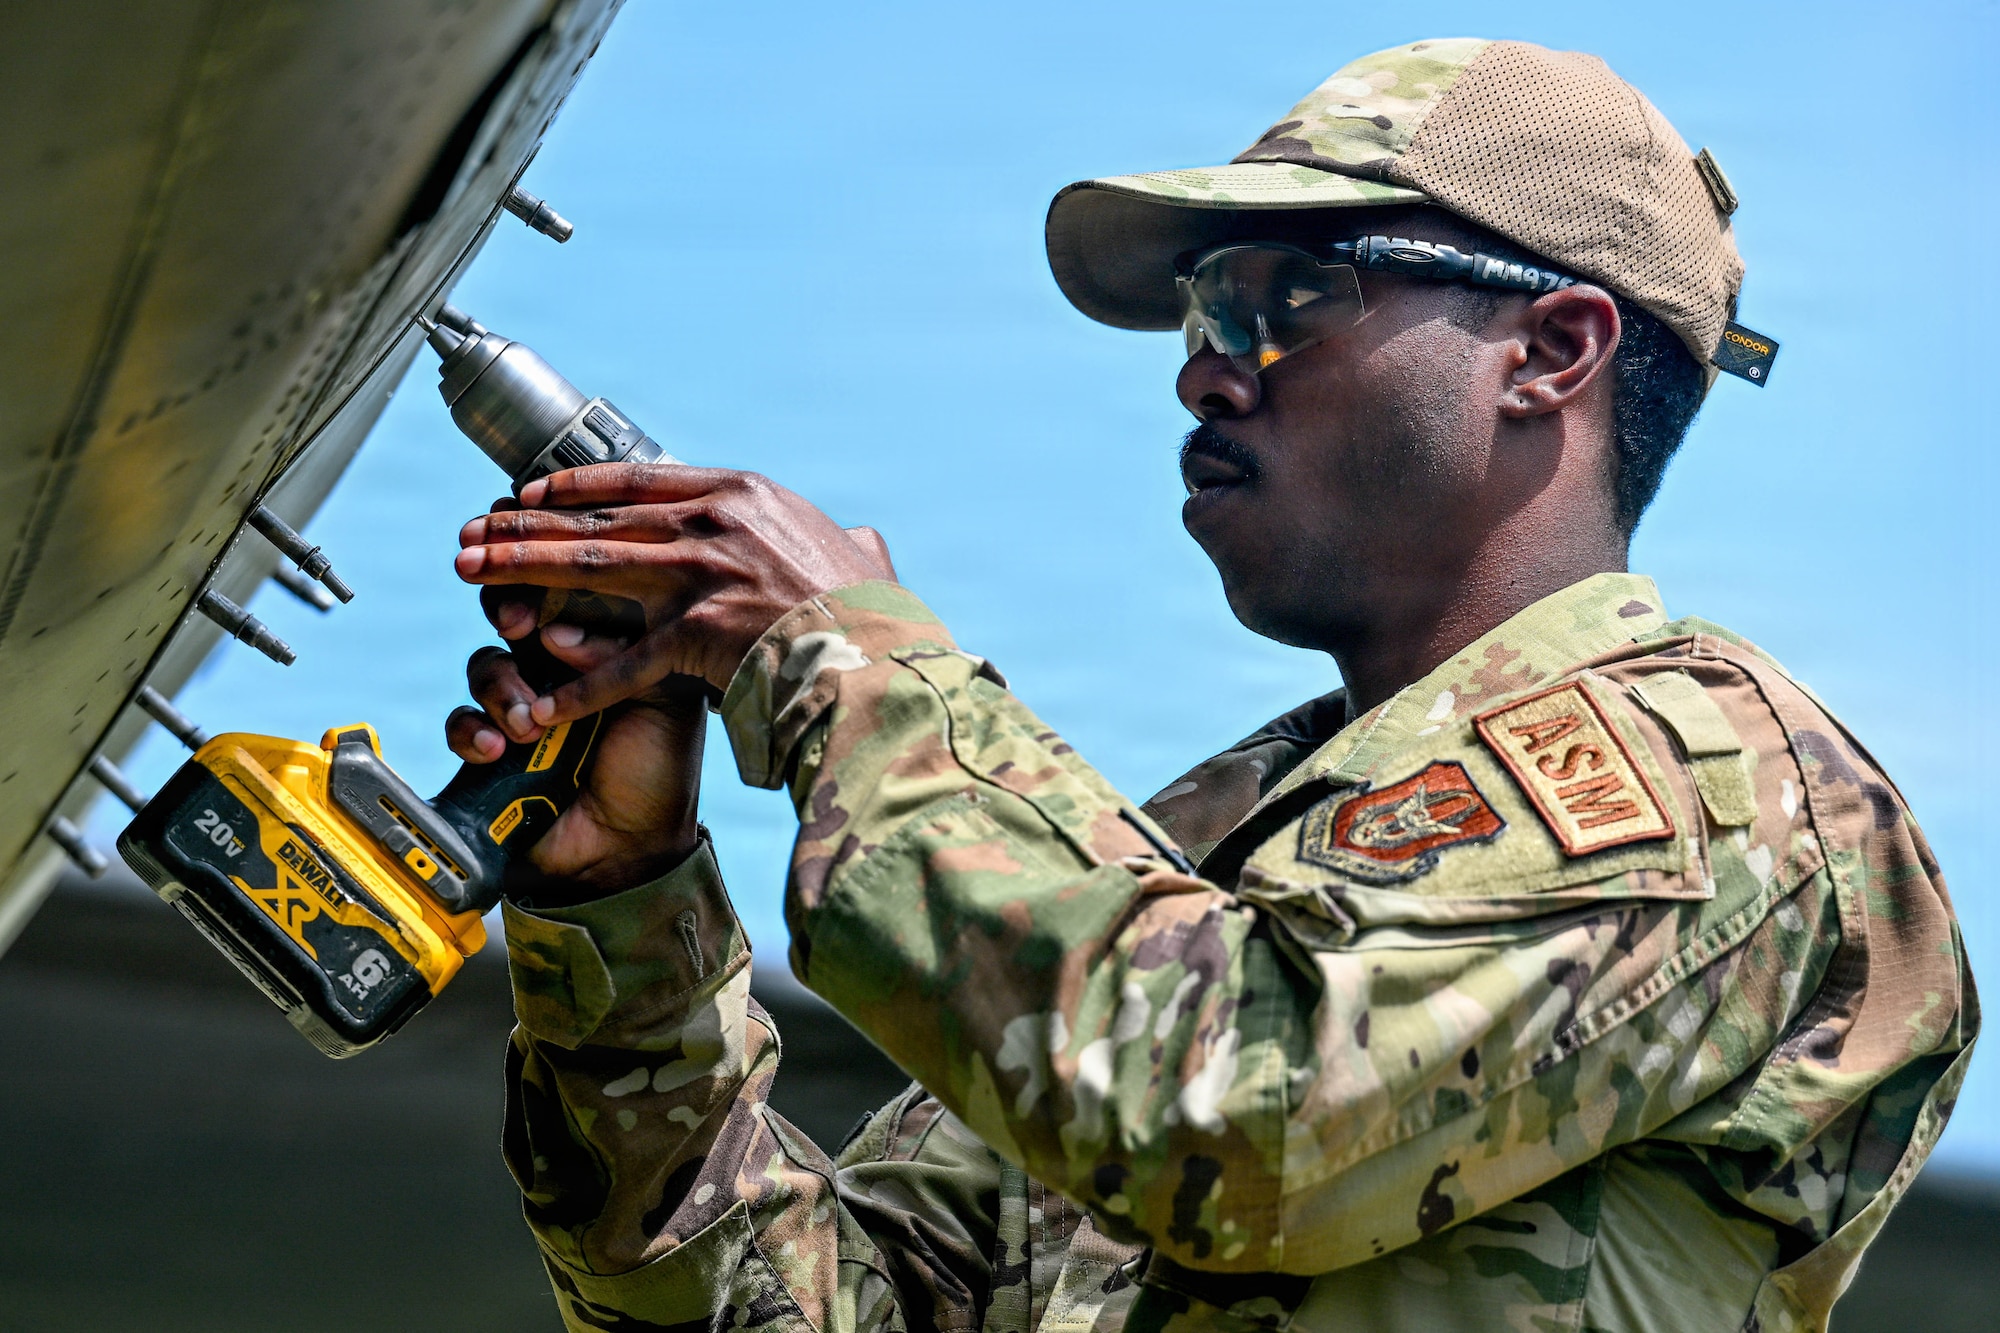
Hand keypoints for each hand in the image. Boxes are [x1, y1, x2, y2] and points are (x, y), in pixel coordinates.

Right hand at [444, 613, 708, 896]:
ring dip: (502, 686)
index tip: (551, 588)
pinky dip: (470, 730)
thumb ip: (620, 655)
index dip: (550, 585)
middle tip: (516, 624)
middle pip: (513, 615)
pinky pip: (460, 722)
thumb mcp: (663, 703)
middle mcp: (558, 669)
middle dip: (508, 613)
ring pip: (486, 665)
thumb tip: (557, 630)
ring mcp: (521, 707)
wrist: (633, 849)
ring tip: (528, 725)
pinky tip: (494, 749)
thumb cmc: (657, 770)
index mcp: (603, 646)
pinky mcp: (488, 750)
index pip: (567, 594)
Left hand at [453, 463, 894, 727]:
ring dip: (520, 572)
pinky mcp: (694, 636)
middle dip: (525, 524)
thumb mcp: (863, 561)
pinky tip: (531, 698)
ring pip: (588, 571)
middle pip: (596, 519)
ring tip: (469, 576)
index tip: (530, 490)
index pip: (637, 479)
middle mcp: (711, 524)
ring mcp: (698, 577)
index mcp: (742, 495)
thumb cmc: (879, 617)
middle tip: (471, 531)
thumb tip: (863, 542)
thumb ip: (849, 546)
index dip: (574, 485)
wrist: (884, 657)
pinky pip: (618, 665)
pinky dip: (572, 686)